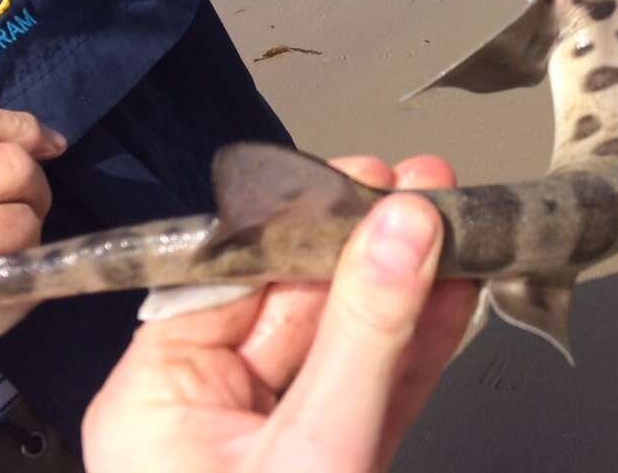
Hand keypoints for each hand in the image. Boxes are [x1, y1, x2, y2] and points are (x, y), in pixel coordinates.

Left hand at [83, 156, 476, 472]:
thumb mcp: (310, 450)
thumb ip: (361, 337)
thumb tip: (403, 224)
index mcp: (158, 398)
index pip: (236, 278)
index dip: (307, 221)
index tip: (369, 174)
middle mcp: (210, 410)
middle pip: (301, 303)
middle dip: (371, 245)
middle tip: (428, 187)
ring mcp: (278, 437)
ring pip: (349, 344)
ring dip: (408, 287)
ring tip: (458, 222)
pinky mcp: (333, 462)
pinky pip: (377, 389)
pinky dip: (420, 346)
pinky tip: (460, 294)